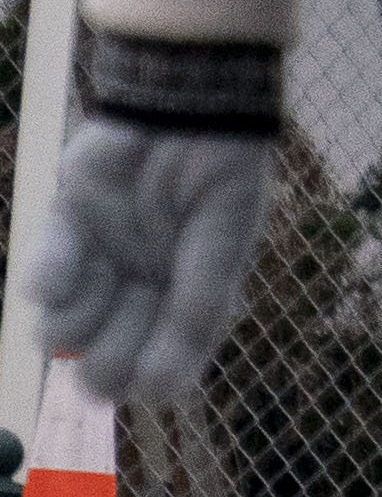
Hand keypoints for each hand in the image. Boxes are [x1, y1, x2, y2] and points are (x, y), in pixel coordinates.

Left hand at [34, 116, 281, 405]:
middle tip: (104, 351)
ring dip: (72, 322)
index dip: (139, 378)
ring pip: (66, 321)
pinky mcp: (68, 219)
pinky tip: (53, 287)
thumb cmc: (220, 177)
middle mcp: (137, 283)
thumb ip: (197, 310)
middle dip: (103, 359)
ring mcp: (101, 254)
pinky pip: (46, 265)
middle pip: (103, 351)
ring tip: (86, 303)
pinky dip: (46, 279)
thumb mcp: (218, 249)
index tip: (134, 387)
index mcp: (181, 295)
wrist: (190, 104)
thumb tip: (167, 393)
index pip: (152, 360)